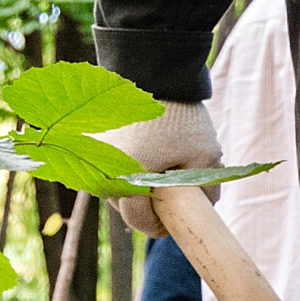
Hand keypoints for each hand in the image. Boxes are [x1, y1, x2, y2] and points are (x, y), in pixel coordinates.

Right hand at [103, 99, 221, 232]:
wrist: (154, 73)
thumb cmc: (181, 117)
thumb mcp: (206, 156)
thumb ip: (206, 191)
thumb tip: (205, 209)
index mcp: (128, 180)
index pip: (139, 221)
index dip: (160, 227)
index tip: (175, 222)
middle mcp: (103, 170)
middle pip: (126, 206)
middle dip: (150, 206)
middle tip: (172, 196)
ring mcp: (94, 154)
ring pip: (116, 187)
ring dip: (137, 187)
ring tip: (161, 171)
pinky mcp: (92, 140)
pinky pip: (109, 166)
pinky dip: (127, 167)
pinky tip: (147, 154)